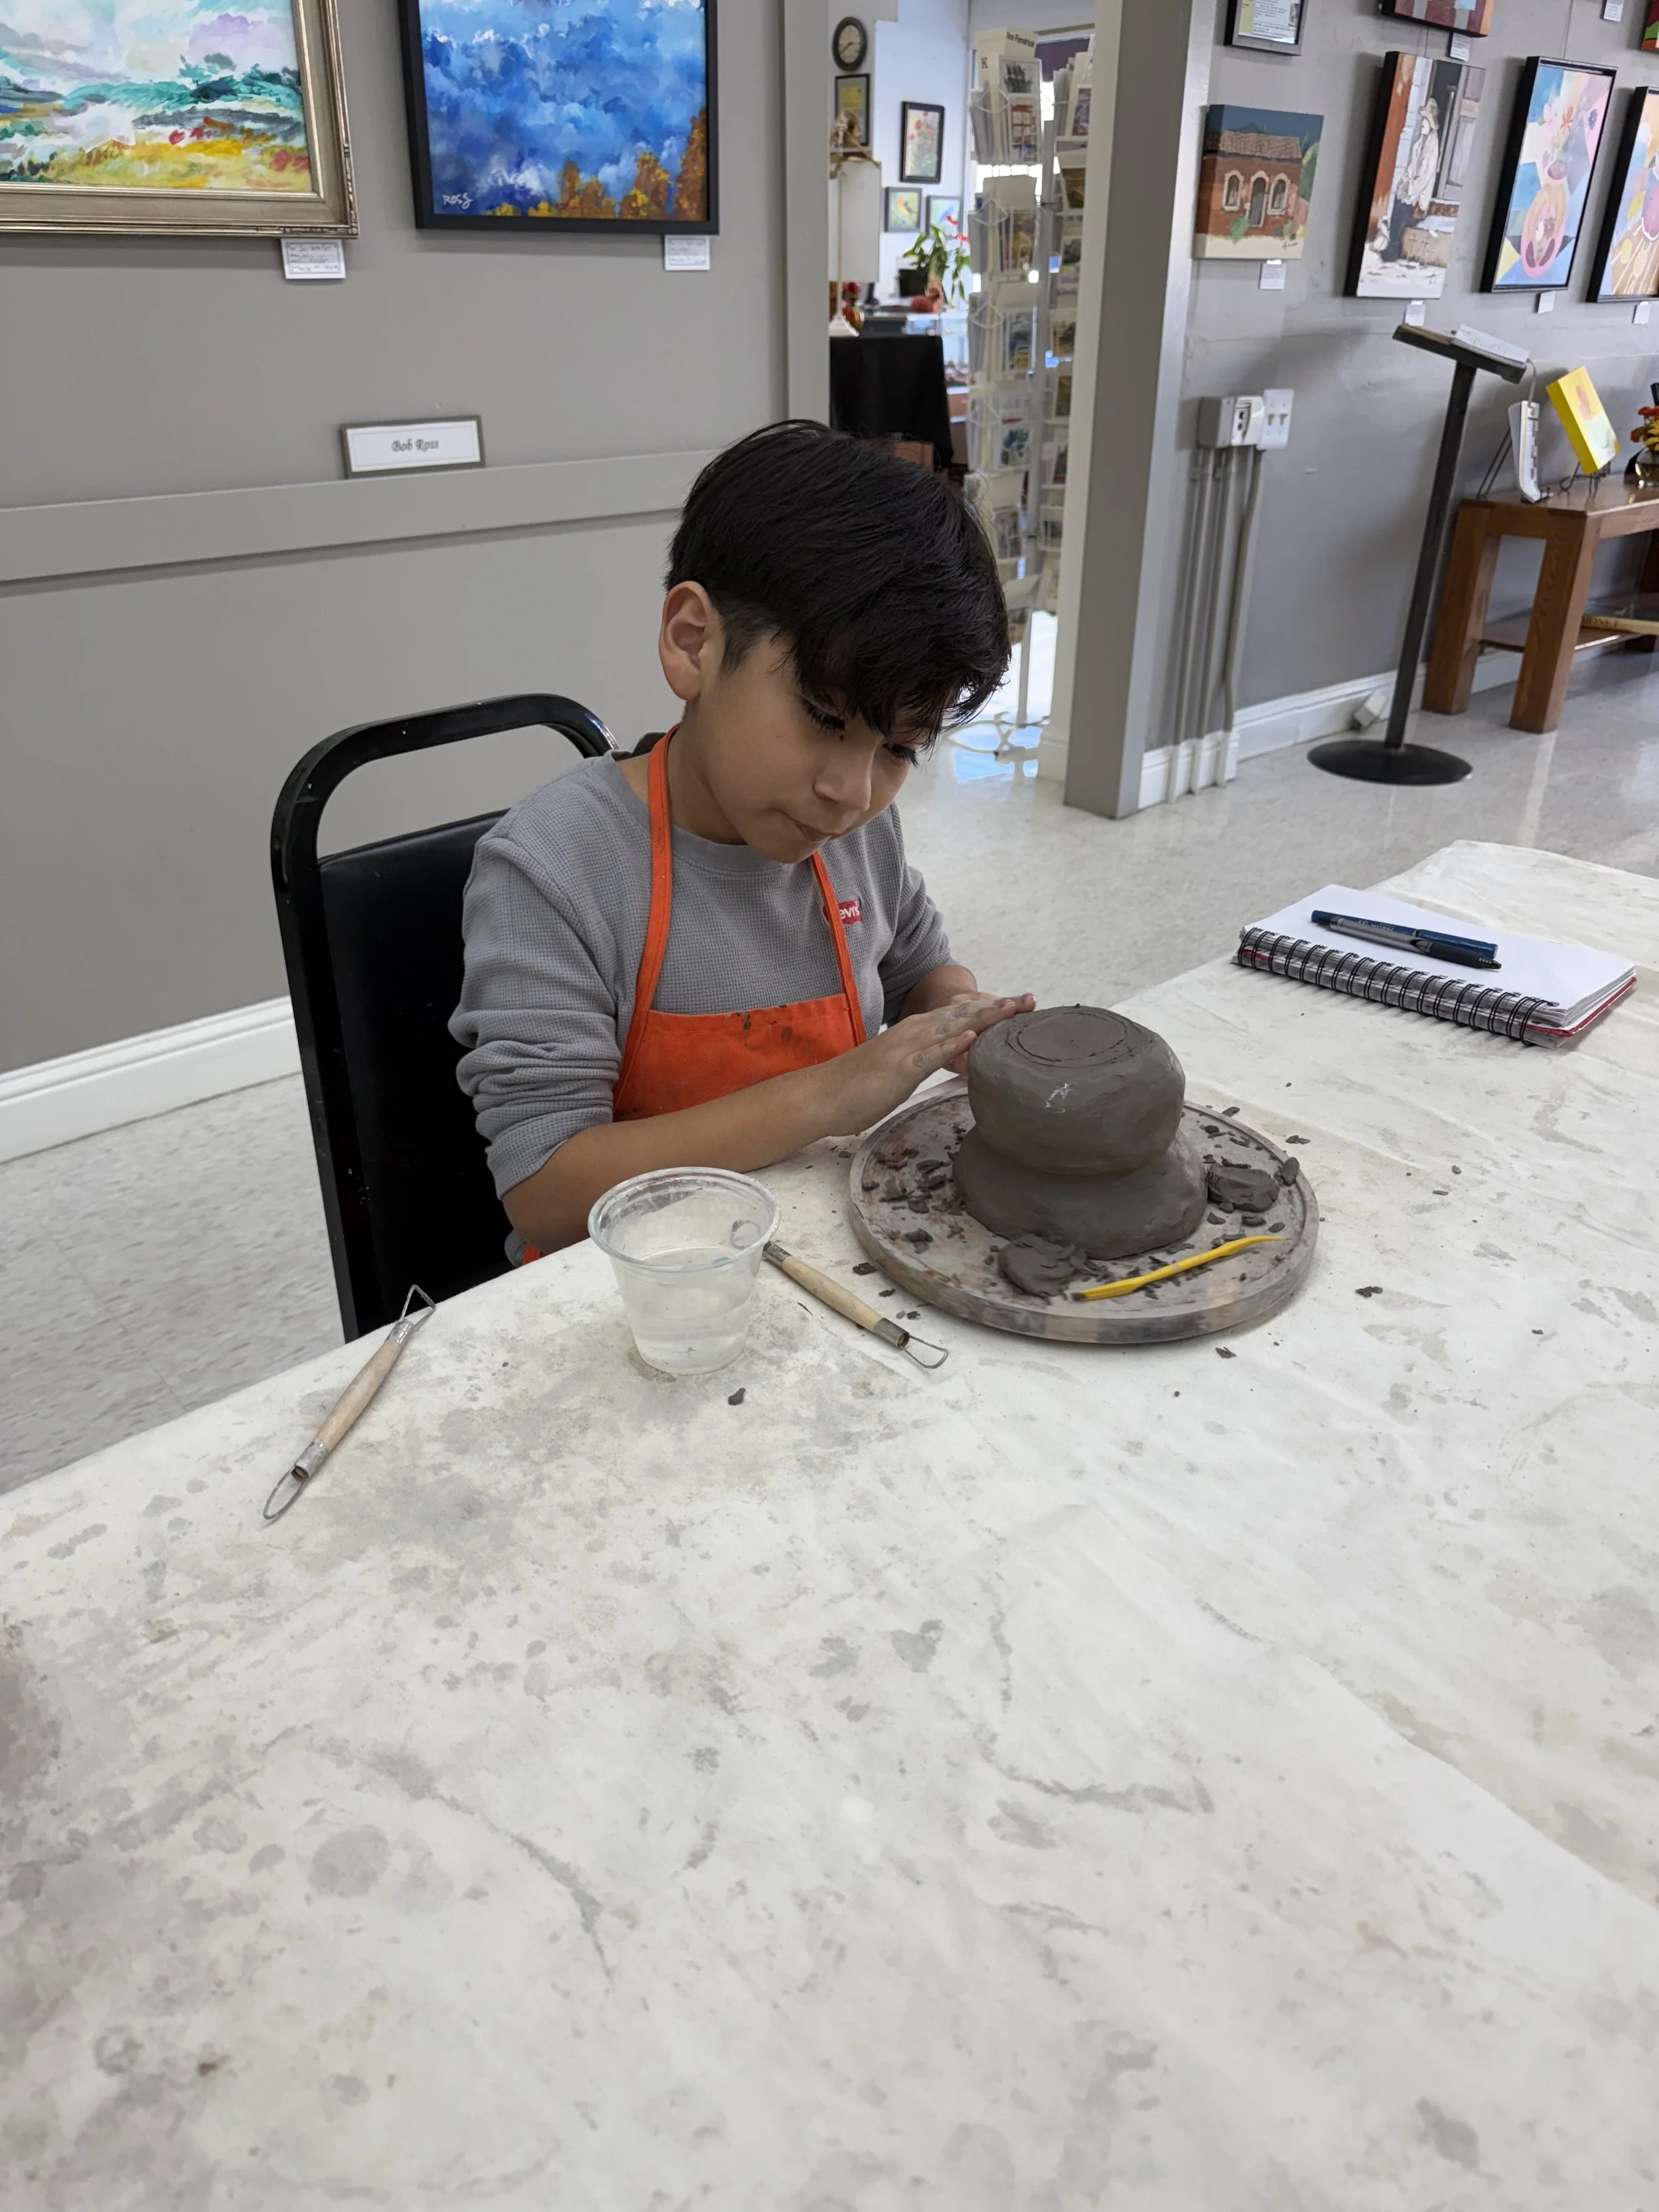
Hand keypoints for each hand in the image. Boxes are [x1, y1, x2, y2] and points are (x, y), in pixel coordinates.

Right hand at [811, 993, 1033, 1136]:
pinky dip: (952, 1045)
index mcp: (917, 1032)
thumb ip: (929, 1061)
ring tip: (1014, 1008)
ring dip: (985, 1017)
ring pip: (952, 1027)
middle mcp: (915, 1032)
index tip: (1021, 1005)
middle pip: (964, 1014)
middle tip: (1031, 999)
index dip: (992, 1009)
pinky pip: (929, 1055)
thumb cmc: (860, 1087)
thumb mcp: (903, 1070)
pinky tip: (972, 1038)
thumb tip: (954, 1061)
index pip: (961, 1015)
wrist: (823, 1095)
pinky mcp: (899, 1069)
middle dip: (999, 1007)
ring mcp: (907, 1048)